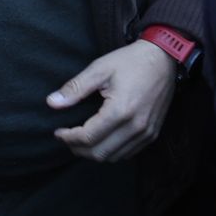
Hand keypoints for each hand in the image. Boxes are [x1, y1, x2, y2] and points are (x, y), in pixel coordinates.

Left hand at [48, 39, 178, 161]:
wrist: (164, 59)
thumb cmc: (131, 61)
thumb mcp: (99, 68)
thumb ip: (75, 88)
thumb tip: (52, 103)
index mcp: (121, 111)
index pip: (88, 138)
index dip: (69, 138)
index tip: (58, 132)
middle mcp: (135, 127)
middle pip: (99, 153)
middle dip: (78, 149)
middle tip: (67, 138)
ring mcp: (146, 133)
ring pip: (113, 157)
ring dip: (94, 152)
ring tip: (81, 140)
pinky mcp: (152, 134)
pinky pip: (127, 153)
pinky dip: (111, 151)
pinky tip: (102, 139)